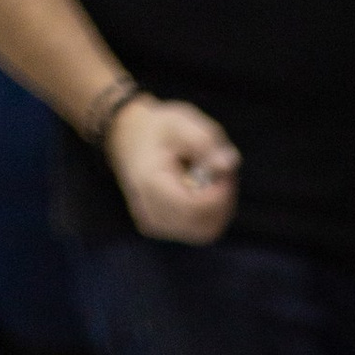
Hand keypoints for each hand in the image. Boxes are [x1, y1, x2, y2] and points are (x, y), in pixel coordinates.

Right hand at [105, 94, 238, 243]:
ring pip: (203, 232)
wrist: (127, 138)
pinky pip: (195, 231)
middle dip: (222, 202)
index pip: (195, 208)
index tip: (226, 171)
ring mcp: (153, 224)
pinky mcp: (159, 228)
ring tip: (211, 179)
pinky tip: (201, 190)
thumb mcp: (181, 123)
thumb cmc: (158, 129)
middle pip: (203, 225)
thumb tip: (228, 164)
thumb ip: (205, 142)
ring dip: (217, 208)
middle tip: (223, 174)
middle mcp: (149, 211)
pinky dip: (207, 213)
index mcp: (150, 184)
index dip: (220, 195)